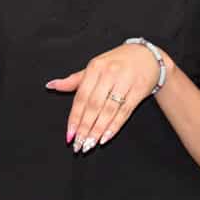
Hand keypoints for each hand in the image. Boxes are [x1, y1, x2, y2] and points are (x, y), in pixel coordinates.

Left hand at [45, 43, 161, 151]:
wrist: (147, 55)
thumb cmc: (117, 62)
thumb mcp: (95, 66)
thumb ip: (74, 80)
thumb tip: (51, 85)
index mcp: (95, 67)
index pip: (81, 97)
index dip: (75, 117)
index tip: (69, 134)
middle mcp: (109, 73)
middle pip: (94, 105)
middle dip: (85, 127)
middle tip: (79, 144)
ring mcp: (125, 81)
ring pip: (109, 110)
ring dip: (98, 130)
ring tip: (90, 144)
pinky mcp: (139, 90)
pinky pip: (125, 111)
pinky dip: (115, 126)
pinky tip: (106, 137)